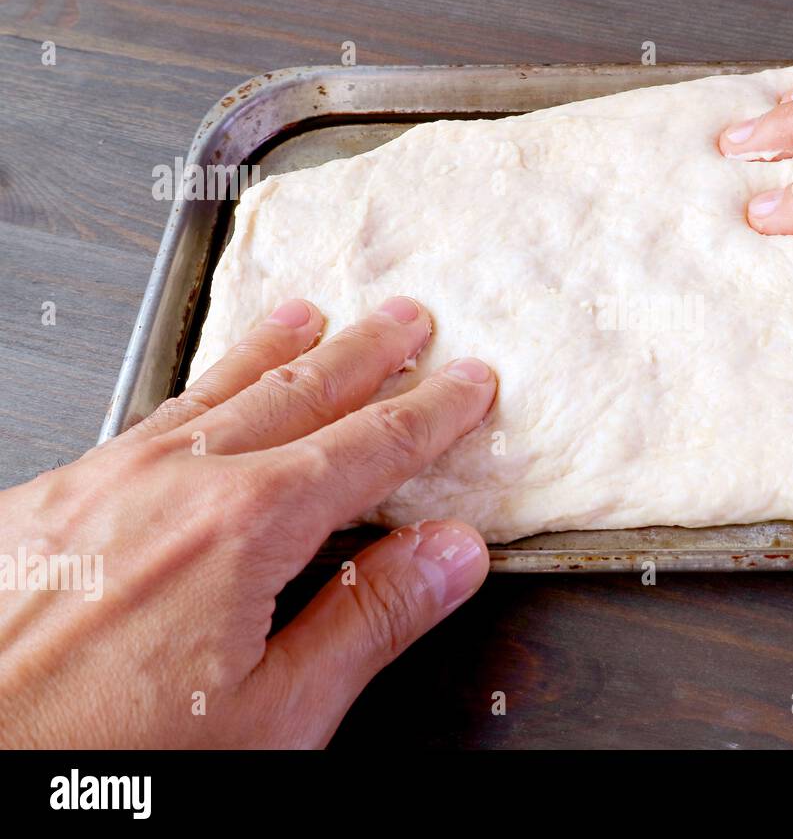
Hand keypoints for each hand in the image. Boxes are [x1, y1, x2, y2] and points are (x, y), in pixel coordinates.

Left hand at [0, 296, 496, 746]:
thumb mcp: (276, 717)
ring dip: (273, 351)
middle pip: (295, 393)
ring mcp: (97, 481)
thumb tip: (450, 553)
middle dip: (363, 353)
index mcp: (242, 527)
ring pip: (211, 392)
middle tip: (405, 321)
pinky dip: (194, 393)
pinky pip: (143, 422)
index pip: (368, 447)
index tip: (466, 383)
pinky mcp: (43, 502)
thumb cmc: (105, 756)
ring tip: (308, 318)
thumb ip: (370, 620)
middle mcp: (170, 482)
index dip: (430, 412)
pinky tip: (198, 401)